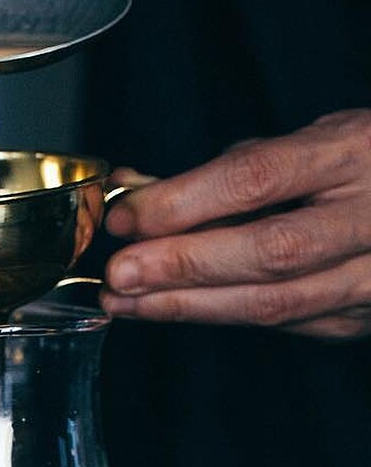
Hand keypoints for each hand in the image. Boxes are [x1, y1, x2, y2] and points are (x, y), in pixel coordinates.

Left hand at [100, 111, 370, 340]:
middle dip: (182, 266)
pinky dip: (226, 315)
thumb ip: (228, 170)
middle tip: (119, 274)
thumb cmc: (368, 165)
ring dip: (188, 305)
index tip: (127, 217)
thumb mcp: (313, 143)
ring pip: (274, 303)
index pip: (258, 179)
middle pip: (267, 251)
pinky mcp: (362, 319)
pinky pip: (285, 323)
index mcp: (357, 153)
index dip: (183, 202)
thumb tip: (134, 189)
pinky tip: (179, 308)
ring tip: (127, 302)